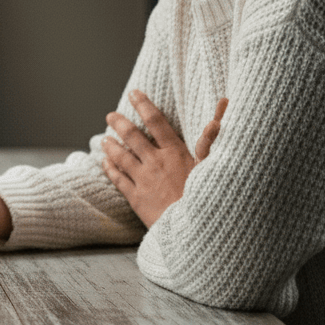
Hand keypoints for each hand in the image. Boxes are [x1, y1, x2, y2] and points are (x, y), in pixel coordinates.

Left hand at [101, 91, 226, 226]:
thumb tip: (220, 113)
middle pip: (132, 137)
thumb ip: (210, 139)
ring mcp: (143, 180)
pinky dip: (110, 169)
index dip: (143, 105)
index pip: (156, 122)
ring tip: (104, 139)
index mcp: (174, 153)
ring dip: (111, 146)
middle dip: (119, 123)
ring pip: (121, 157)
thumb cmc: (207, 196)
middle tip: (110, 115)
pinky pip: (118, 179)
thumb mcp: (211, 167)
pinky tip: (105, 163)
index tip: (134, 94)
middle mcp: (155, 163)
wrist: (196, 229)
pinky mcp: (136, 198)